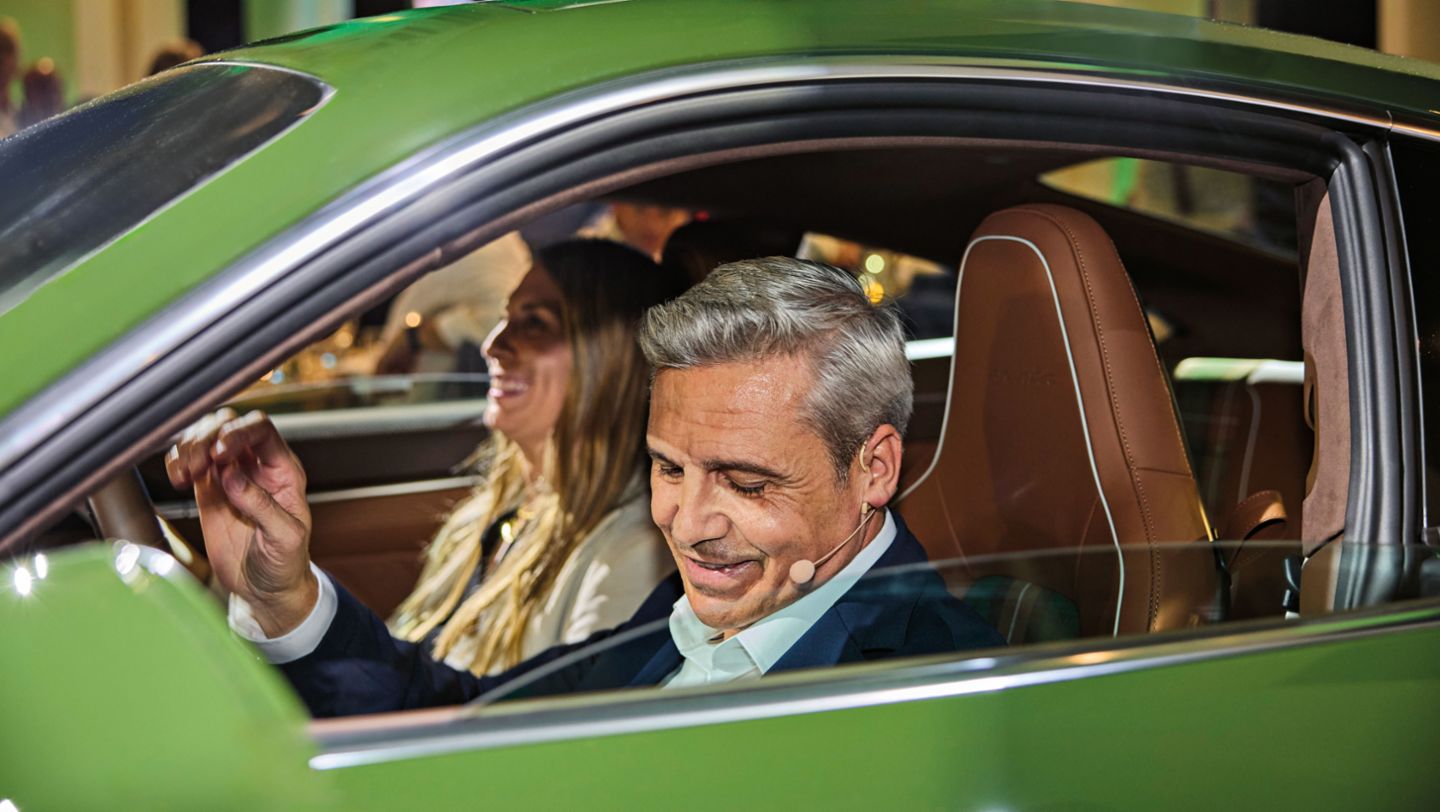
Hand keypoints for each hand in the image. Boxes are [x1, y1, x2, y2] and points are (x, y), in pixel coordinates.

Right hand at [165, 408, 315, 636]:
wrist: (267, 588)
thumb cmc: (286, 562)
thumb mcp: (285, 537)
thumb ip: (262, 506)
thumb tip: (233, 476)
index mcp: (283, 471)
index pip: (261, 431)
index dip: (239, 432)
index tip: (219, 453)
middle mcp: (256, 467)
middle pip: (229, 425)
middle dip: (208, 435)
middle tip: (199, 463)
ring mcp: (230, 476)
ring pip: (205, 438)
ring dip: (189, 447)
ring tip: (186, 475)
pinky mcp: (208, 492)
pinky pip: (189, 462)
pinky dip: (177, 462)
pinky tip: (178, 478)